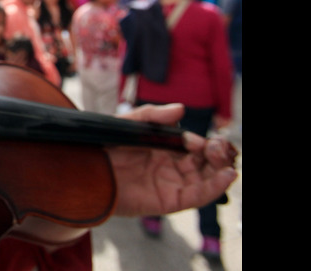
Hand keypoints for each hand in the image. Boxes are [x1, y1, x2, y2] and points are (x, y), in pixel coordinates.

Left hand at [107, 104, 237, 216]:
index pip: (195, 146)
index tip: (204, 140)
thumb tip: (181, 109)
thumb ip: (152, 115)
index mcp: (164, 148)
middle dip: (218, 153)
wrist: (84, 169)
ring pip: (206, 178)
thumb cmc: (103, 146)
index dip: (206, 143)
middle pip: (206, 162)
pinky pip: (197, 195)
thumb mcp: (128, 123)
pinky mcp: (168, 200)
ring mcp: (171, 184)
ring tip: (225, 160)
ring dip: (222, 169)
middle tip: (219, 147)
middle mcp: (171, 166)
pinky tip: (226, 175)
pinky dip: (215, 186)